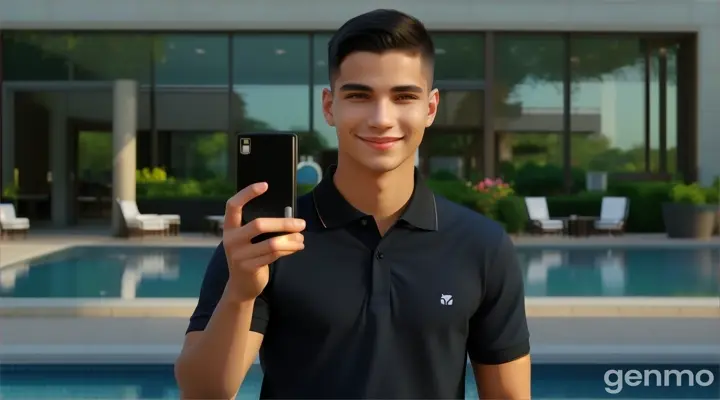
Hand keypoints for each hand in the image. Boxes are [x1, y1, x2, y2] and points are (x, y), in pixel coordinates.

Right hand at [222, 182, 305, 301]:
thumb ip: (259, 228)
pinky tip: (297, 246)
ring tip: (301, 237)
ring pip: (272, 243)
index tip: (265, 185)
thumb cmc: (249, 256)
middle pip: (259, 224)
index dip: (247, 193)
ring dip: (291, 239)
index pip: (233, 205)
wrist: (241, 286)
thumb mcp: (248, 240)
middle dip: (284, 223)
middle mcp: (231, 240)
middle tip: (301, 223)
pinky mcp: (249, 268)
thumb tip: (288, 214)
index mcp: (229, 228)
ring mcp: (239, 255)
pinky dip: (289, 249)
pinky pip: (274, 255)